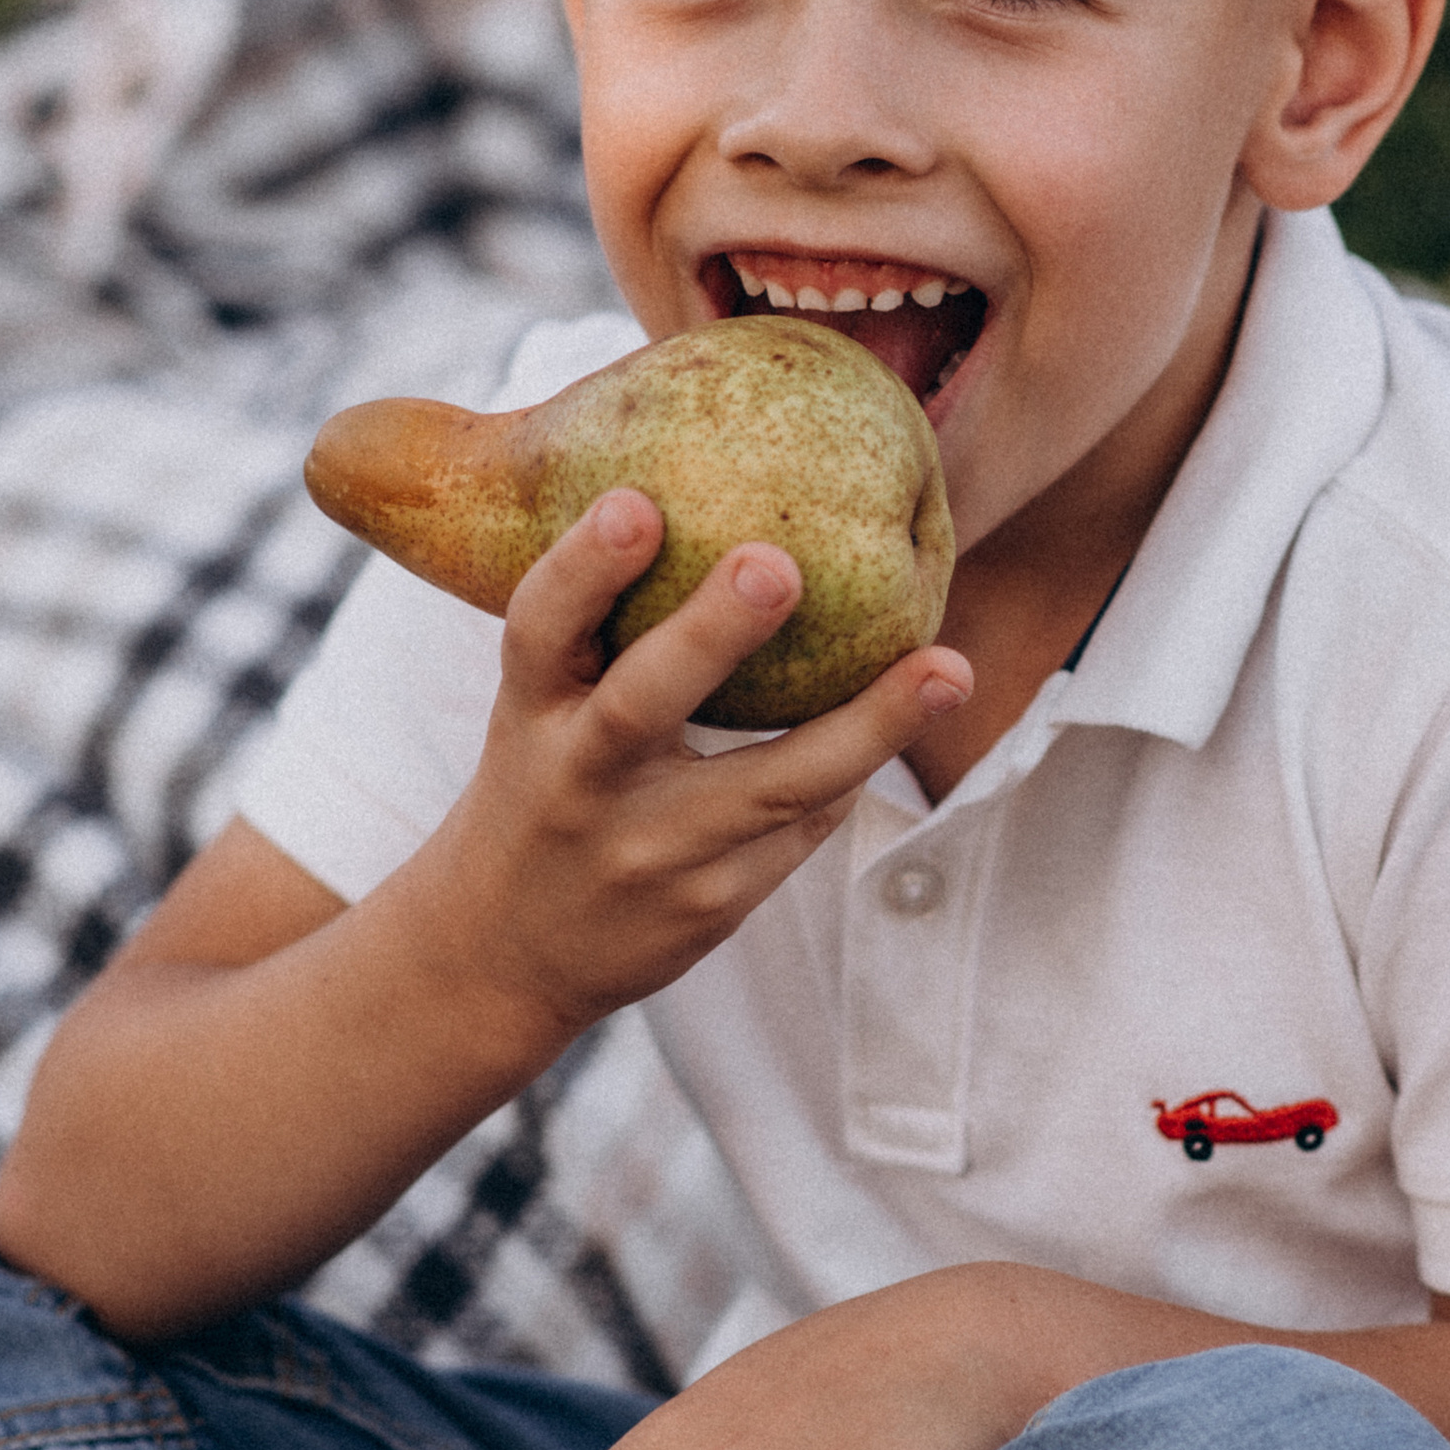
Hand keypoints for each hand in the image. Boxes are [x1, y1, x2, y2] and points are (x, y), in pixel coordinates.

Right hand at [433, 489, 968, 1047]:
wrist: (504, 957)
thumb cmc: (543, 787)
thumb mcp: (540, 707)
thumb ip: (603, 625)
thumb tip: (726, 493)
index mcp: (527, 718)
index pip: (539, 631)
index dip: (583, 568)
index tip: (637, 503)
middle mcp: (578, 785)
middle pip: (642, 706)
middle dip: (710, 635)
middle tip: (778, 564)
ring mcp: (648, 855)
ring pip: (769, 789)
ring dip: (867, 727)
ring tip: (946, 669)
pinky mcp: (710, 907)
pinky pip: (802, 828)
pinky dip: (854, 768)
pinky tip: (913, 714)